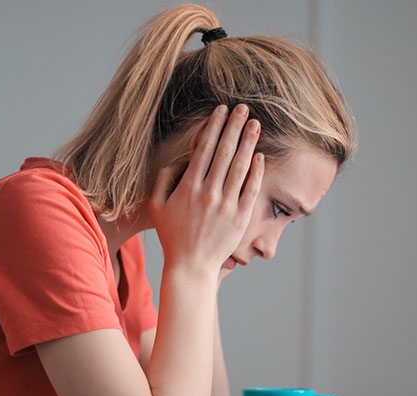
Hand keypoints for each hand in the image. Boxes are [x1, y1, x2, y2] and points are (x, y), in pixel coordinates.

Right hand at [149, 104, 263, 277]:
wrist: (191, 266)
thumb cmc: (172, 235)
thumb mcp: (157, 206)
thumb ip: (163, 179)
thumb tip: (178, 159)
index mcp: (188, 188)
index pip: (203, 149)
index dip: (214, 127)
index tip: (221, 110)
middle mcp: (208, 194)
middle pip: (224, 152)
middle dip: (234, 127)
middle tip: (243, 108)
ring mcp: (226, 206)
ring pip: (240, 167)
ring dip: (248, 142)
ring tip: (255, 124)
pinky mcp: (240, 218)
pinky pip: (251, 189)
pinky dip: (256, 171)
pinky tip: (260, 155)